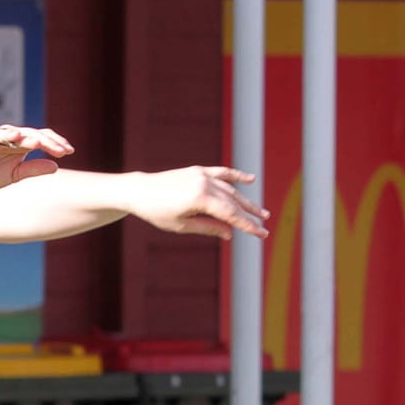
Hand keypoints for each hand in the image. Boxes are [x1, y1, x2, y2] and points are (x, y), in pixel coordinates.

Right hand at [0, 124, 74, 189]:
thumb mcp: (14, 175)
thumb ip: (33, 170)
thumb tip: (56, 166)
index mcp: (20, 145)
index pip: (41, 139)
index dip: (55, 143)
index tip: (69, 151)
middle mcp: (11, 137)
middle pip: (34, 134)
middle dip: (49, 141)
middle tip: (63, 149)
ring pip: (18, 132)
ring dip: (31, 137)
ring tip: (43, 143)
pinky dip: (7, 134)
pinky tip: (18, 137)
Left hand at [130, 168, 269, 240]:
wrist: (139, 191)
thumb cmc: (157, 212)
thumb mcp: (182, 226)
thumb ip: (209, 228)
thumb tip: (230, 233)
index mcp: (200, 198)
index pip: (231, 214)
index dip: (247, 225)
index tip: (261, 234)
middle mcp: (204, 183)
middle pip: (234, 201)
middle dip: (250, 214)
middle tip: (265, 225)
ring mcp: (202, 174)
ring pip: (230, 188)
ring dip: (246, 200)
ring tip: (261, 211)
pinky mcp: (198, 170)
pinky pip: (222, 172)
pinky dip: (236, 176)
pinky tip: (251, 180)